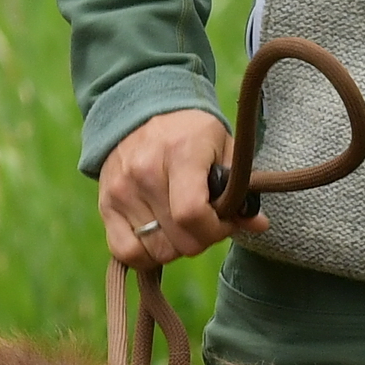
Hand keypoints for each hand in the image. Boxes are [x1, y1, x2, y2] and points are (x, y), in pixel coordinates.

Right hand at [100, 109, 236, 265]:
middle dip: (201, 240)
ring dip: (176, 248)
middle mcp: (145, 172)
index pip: (192, 214)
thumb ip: (241, 187)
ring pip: (156, 251)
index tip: (225, 222)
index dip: (216, 230)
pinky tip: (160, 238)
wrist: (140, 109)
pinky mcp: (105, 205)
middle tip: (206, 223)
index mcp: (179, 153)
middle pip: (178, 240)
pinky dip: (146, 255)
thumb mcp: (223, 146)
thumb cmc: (191, 132)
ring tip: (182, 226)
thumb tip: (259, 225)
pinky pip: (126, 252)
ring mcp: (121, 191)